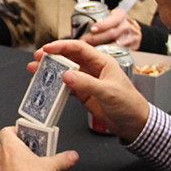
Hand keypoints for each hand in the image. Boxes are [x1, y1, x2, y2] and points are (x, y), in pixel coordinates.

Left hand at [0, 127, 79, 170]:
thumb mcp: (52, 167)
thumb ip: (63, 159)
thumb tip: (72, 156)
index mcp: (11, 148)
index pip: (6, 132)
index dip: (14, 131)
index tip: (22, 134)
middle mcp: (0, 160)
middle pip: (2, 147)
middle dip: (12, 148)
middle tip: (25, 152)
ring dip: (8, 164)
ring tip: (22, 169)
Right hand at [28, 40, 149, 142]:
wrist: (134, 124)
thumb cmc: (129, 104)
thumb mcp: (108, 92)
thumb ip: (87, 84)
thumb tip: (66, 76)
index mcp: (102, 62)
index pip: (79, 48)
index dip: (61, 46)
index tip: (46, 49)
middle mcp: (93, 69)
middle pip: (69, 58)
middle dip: (51, 57)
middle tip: (36, 59)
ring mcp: (88, 82)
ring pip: (65, 71)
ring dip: (51, 71)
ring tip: (35, 71)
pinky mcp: (84, 94)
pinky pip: (66, 87)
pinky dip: (56, 86)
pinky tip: (47, 87)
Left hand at [82, 8, 141, 49]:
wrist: (133, 29)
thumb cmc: (118, 22)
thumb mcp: (111, 16)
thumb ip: (99, 20)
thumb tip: (77, 26)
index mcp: (121, 15)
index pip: (112, 20)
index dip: (102, 25)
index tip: (92, 29)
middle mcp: (127, 26)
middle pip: (111, 34)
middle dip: (96, 38)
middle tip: (84, 41)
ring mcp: (131, 37)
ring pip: (115, 45)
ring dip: (100, 48)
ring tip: (88, 50)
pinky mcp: (132, 48)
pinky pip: (120, 53)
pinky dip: (109, 55)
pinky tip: (99, 56)